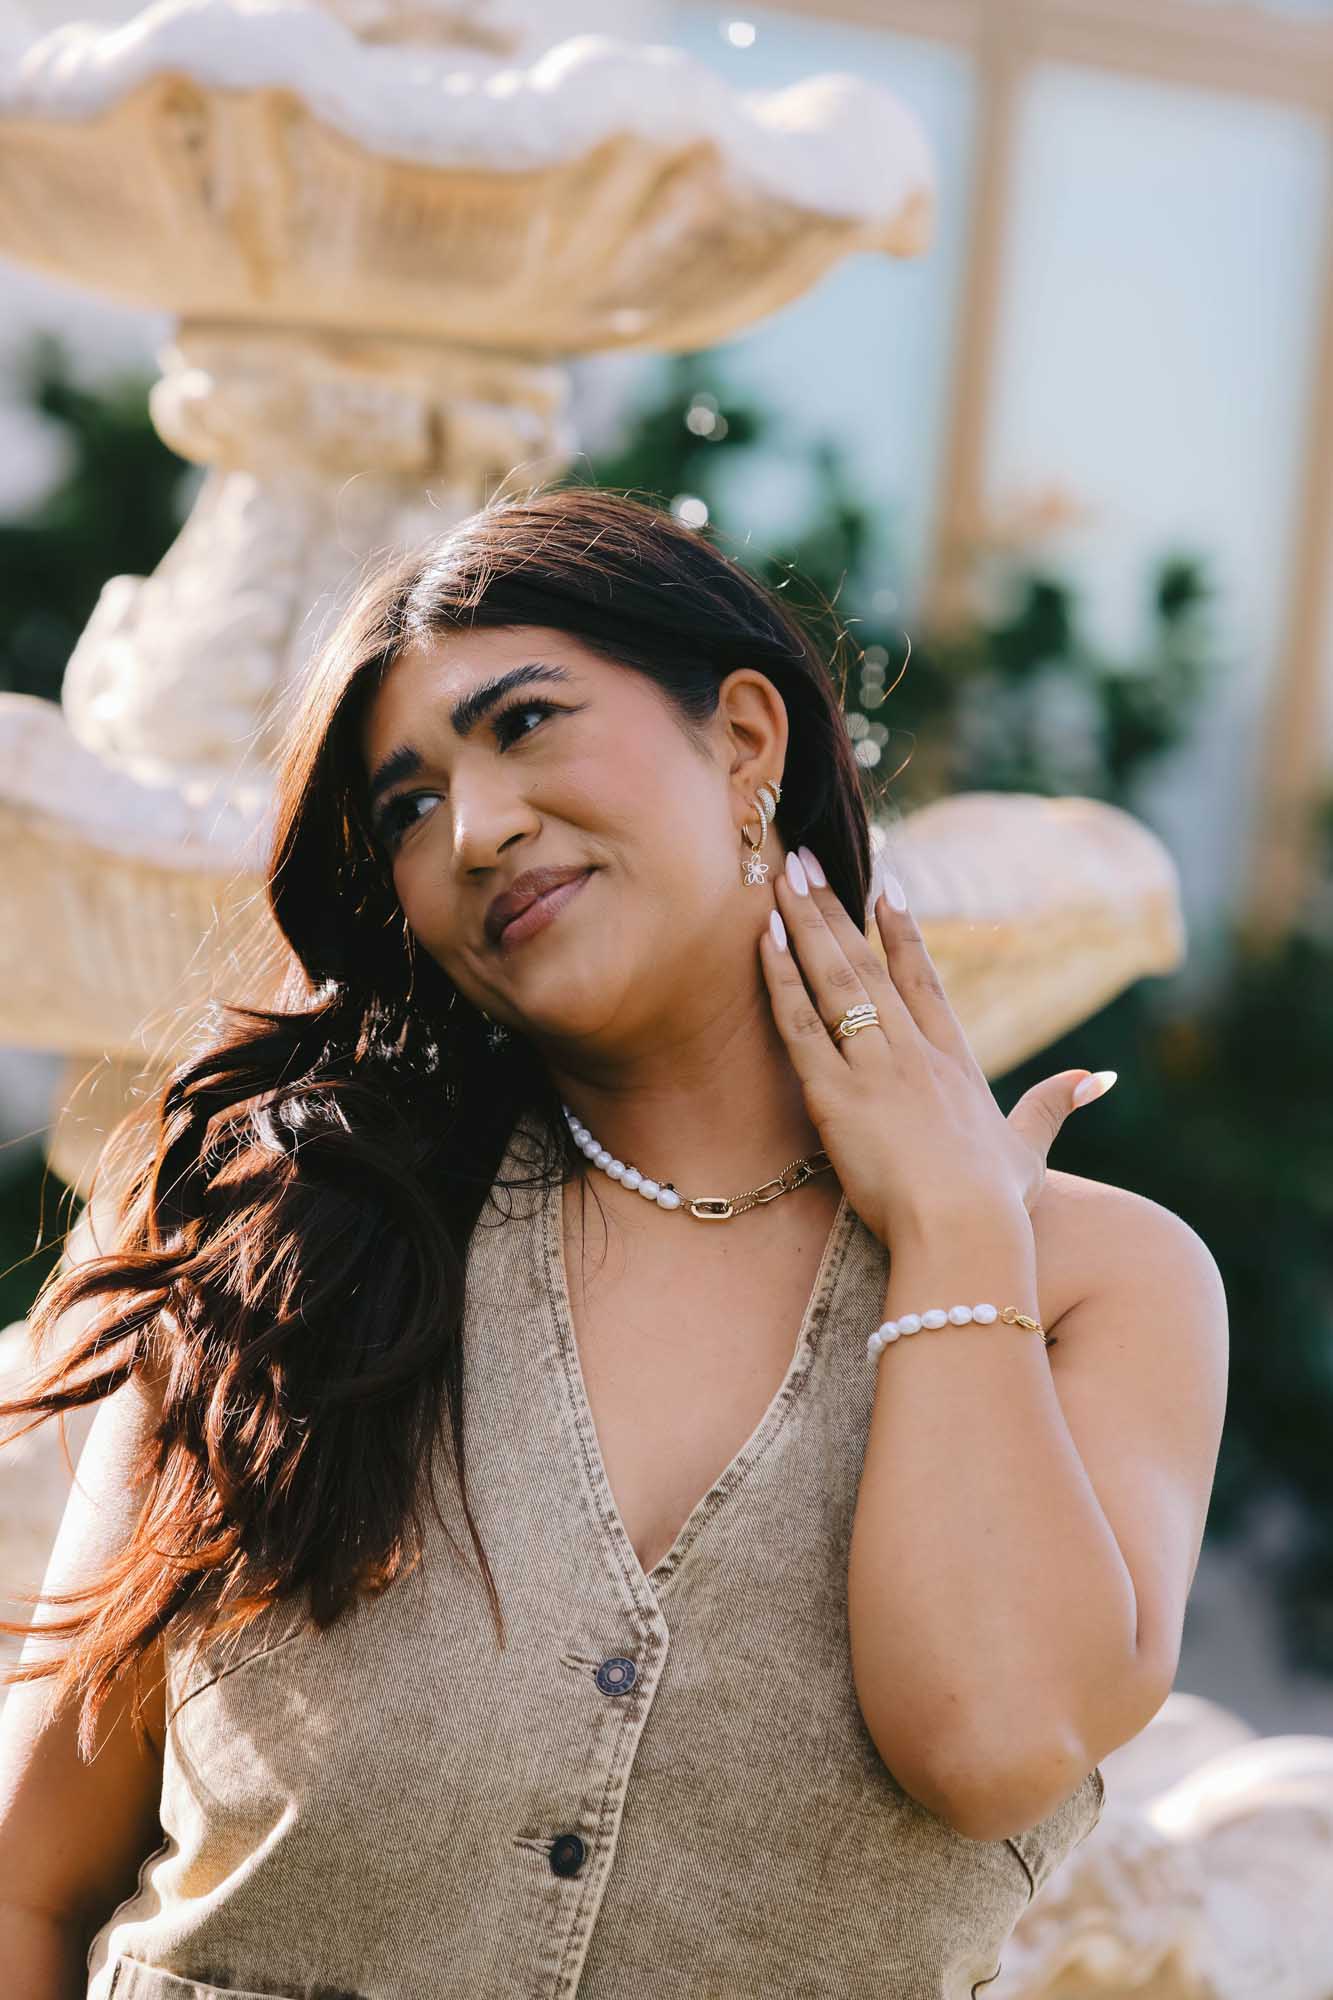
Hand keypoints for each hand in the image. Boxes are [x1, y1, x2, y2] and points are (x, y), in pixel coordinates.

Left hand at [760, 847, 1107, 1247]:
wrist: (965, 1230)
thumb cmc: (996, 1203)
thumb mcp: (1030, 1148)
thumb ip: (1056, 1105)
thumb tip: (1100, 1078)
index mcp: (954, 1060)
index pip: (923, 978)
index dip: (902, 929)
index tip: (884, 884)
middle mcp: (912, 1050)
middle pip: (868, 962)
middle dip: (836, 906)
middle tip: (806, 859)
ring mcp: (874, 1066)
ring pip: (833, 978)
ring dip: (805, 923)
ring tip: (782, 876)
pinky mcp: (836, 1095)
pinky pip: (801, 1024)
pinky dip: (781, 978)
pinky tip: (764, 937)